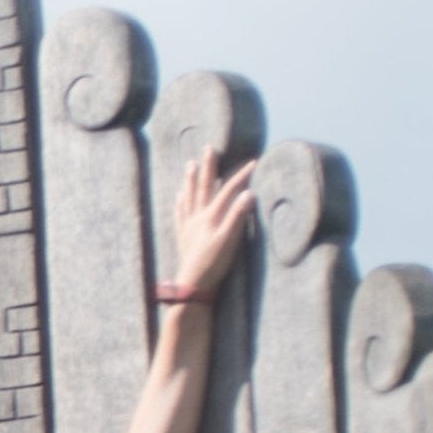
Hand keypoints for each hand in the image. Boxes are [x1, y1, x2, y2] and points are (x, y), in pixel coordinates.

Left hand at [165, 148, 259, 301]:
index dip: (241, 176)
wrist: (193, 284)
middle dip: (208, 167)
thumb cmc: (214, 263)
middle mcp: (197, 217)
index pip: (228, 190)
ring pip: (189, 197)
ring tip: (190, 164)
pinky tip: (179, 196)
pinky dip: (180, 202)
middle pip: (203, 187)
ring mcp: (188, 226)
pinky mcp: (183, 236)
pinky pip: (180, 213)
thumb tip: (249, 194)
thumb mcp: (230, 240)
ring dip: (191, 180)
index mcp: (210, 216)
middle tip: (208, 148)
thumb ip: (238, 216)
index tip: (253, 162)